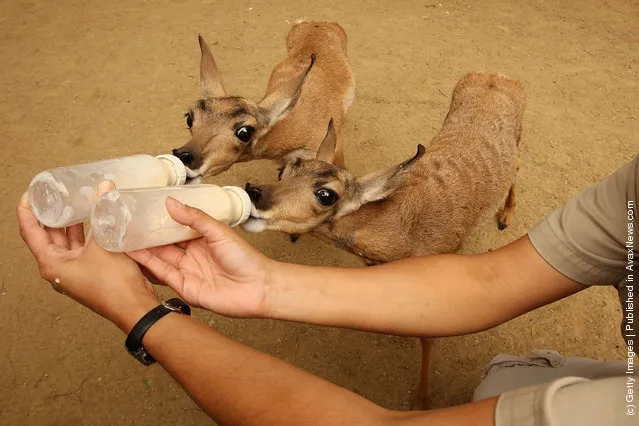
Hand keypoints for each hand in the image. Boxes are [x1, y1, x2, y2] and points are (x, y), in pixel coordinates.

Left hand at [17, 181, 158, 332]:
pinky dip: (87, 232)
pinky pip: (83, 247)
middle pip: (48, 235)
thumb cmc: (113, 286)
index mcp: (51, 264)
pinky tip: (96, 220)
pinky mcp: (91, 271)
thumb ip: (102, 213)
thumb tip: (103, 189)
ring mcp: (75, 271)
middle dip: (52, 214)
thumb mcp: (104, 243)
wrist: (134, 306)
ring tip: (76, 203)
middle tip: (56, 195)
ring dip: (72, 222)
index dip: (27, 210)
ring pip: (68, 241)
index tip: (30, 194)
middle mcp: (60, 268)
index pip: (30, 231)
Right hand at [127, 198, 273, 316]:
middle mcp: (192, 255)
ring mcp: (187, 272)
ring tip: (120, 237)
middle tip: (122, 224)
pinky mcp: (184, 288)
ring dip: (141, 249)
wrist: (258, 287)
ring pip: (159, 258)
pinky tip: (133, 254)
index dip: (158, 220)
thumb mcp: (218, 231)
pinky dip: (148, 265)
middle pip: (163, 243)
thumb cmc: (245, 258)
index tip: (139, 210)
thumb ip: (194, 218)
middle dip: (144, 235)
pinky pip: (163, 274)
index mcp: (201, 239)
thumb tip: (170, 202)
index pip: (175, 227)